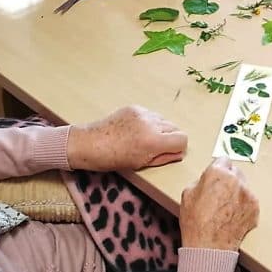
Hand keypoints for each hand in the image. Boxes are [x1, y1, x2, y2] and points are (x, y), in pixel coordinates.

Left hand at [67, 106, 187, 170]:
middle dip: (170, 138)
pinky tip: (135, 131)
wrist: (89, 144)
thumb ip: (164, 157)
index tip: (170, 152)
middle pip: (176, 128)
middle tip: (156, 147)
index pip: (182, 139)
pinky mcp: (135, 107)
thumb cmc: (112, 159)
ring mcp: (143, 113)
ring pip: (164, 120)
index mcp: (154, 141)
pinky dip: (149, 123)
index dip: (178, 148)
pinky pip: (151, 115)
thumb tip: (179, 152)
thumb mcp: (142, 164)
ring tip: (144, 138)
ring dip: (160, 129)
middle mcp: (151, 123)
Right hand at [180, 158, 259, 250]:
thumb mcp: (187, 194)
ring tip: (225, 208)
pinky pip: (249, 201)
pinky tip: (232, 216)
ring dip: (237, 192)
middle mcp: (236, 180)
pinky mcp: (255, 208)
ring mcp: (248, 194)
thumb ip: (201, 180)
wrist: (209, 246)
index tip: (217, 175)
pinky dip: (243, 206)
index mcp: (218, 173)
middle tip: (220, 193)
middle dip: (229, 179)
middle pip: (235, 172)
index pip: (223, 160)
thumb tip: (208, 180)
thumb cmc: (196, 223)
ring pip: (243, 186)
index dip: (218, 169)